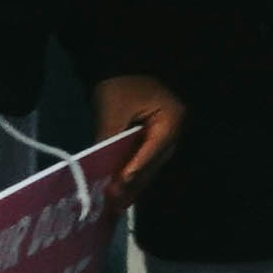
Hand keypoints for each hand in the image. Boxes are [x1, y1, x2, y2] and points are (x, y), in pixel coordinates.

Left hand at [89, 73, 182, 192]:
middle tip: (116, 202)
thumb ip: (110, 137)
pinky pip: (144, 161)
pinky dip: (132, 176)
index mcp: (171, 120)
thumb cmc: (120, 86)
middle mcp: (173, 131)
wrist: (120, 66)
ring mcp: (165, 137)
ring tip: (117, 205)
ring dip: (133, 184)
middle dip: (134, 183)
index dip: (137, 167)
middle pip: (154, 162)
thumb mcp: (113, 110)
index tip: (121, 185)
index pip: (153, 148)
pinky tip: (122, 192)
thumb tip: (99, 166)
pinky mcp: (153, 140)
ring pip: (150, 166)